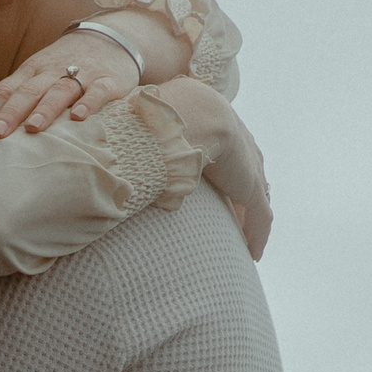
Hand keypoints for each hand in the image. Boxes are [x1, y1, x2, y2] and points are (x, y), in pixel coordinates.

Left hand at [0, 28, 139, 142]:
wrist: (110, 39)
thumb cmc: (62, 69)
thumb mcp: (30, 81)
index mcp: (29, 73)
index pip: (3, 91)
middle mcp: (51, 71)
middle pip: (27, 92)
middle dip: (10, 113)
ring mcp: (80, 74)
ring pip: (59, 91)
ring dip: (45, 109)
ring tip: (32, 129)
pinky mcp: (107, 80)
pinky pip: (97, 92)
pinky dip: (88, 103)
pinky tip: (79, 118)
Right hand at [159, 76, 272, 259]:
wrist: (179, 118)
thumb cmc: (154, 117)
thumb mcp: (152, 128)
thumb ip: (144, 139)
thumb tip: (111, 147)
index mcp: (214, 123)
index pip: (227, 149)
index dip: (225, 168)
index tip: (221, 188)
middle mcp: (237, 141)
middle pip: (246, 172)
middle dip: (243, 195)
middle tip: (237, 218)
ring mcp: (246, 164)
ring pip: (254, 197)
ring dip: (250, 219)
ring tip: (246, 241)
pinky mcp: (250, 185)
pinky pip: (260, 216)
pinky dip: (258, 234)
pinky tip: (254, 253)